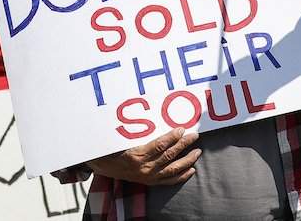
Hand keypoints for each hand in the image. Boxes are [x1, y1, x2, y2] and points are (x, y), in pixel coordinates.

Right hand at [86, 127, 200, 185]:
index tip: (181, 129)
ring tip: (197, 151)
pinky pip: (169, 181)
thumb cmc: (113, 147)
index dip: (172, 137)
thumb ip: (138, 131)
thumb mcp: (122, 137)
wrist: (103, 165)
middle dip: (184, 145)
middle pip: (169, 156)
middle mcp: (144, 168)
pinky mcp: (150, 182)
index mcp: (137, 155)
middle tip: (194, 135)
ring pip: (172, 169)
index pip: (159, 146)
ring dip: (187, 160)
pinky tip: (191, 169)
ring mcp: (148, 177)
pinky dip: (181, 176)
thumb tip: (155, 118)